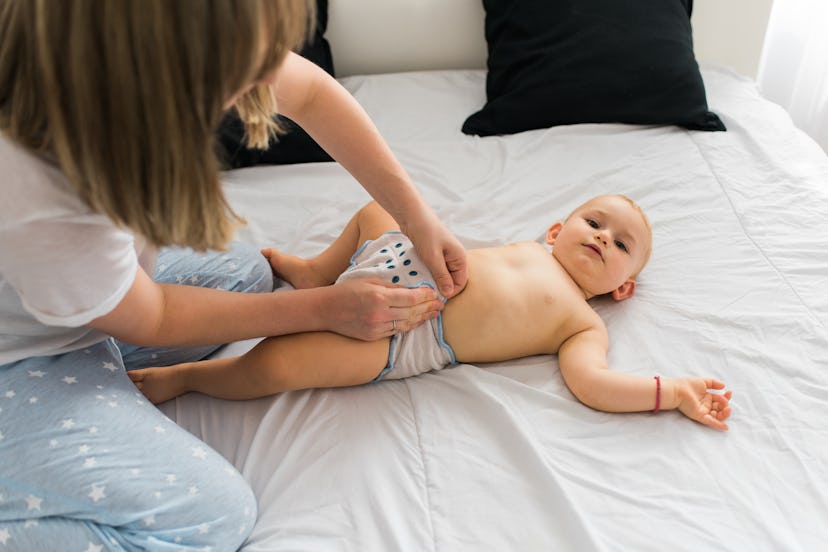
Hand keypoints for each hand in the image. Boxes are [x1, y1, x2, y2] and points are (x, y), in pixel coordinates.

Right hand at [321, 278, 443, 340]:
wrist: (326, 310)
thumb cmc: (347, 291)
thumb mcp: (369, 281)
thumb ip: (391, 286)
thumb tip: (411, 289)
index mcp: (379, 297)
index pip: (410, 298)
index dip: (425, 296)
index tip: (434, 293)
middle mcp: (379, 314)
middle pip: (412, 312)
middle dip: (428, 308)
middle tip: (441, 305)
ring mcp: (376, 327)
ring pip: (406, 324)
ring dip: (422, 319)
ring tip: (434, 314)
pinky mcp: (373, 336)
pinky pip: (396, 331)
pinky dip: (409, 326)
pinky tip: (418, 322)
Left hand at [400, 209, 467, 297]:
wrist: (412, 215)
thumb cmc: (425, 233)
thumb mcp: (433, 258)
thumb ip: (442, 276)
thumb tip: (448, 294)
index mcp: (460, 258)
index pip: (460, 283)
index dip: (449, 292)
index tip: (435, 296)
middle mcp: (455, 257)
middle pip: (452, 280)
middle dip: (441, 286)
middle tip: (426, 290)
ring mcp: (445, 255)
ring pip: (442, 275)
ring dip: (433, 279)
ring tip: (422, 282)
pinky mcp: (434, 254)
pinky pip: (434, 268)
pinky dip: (428, 272)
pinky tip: (419, 274)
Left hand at [675, 378, 732, 430]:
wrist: (677, 390)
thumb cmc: (688, 385)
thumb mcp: (703, 382)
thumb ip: (714, 383)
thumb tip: (724, 386)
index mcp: (706, 397)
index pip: (720, 399)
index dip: (726, 397)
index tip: (729, 392)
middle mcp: (706, 404)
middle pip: (720, 408)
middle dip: (725, 405)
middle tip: (726, 401)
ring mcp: (703, 411)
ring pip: (717, 415)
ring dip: (724, 413)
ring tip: (727, 409)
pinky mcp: (699, 416)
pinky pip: (710, 421)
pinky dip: (718, 425)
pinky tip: (725, 427)